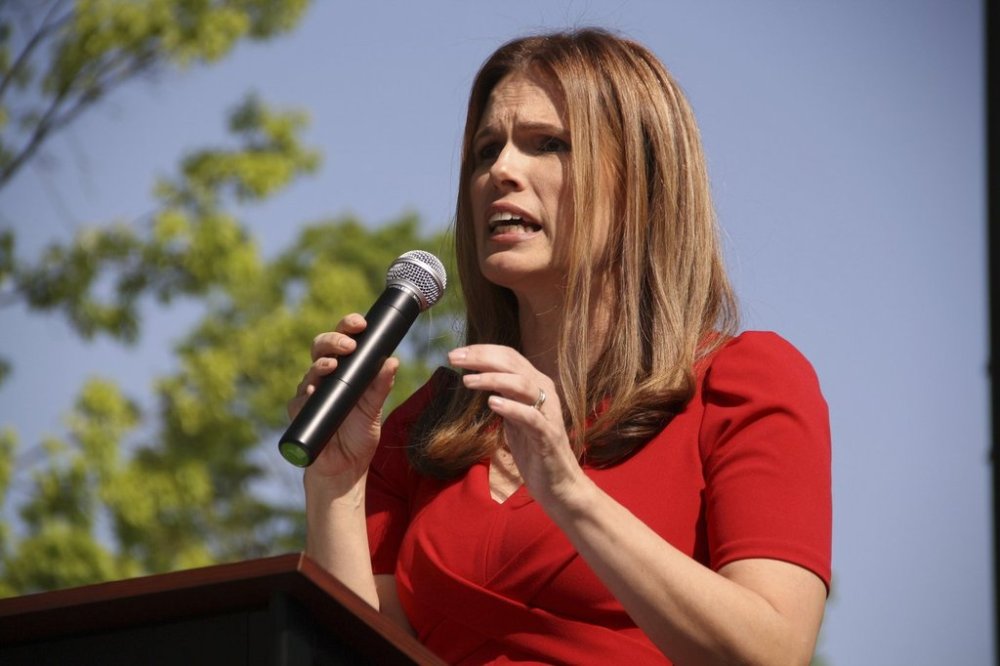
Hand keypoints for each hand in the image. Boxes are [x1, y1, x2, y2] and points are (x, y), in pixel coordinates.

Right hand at [288, 314, 398, 488]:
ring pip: (311, 369)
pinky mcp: (300, 412)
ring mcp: (311, 393)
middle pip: (321, 347)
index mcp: (346, 370)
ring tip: (332, 365)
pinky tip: (314, 390)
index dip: (348, 327)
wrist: (345, 469)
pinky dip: (307, 393)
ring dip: (321, 364)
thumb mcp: (374, 409)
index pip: (344, 341)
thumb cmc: (359, 436)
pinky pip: (300, 399)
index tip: (360, 323)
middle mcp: (326, 377)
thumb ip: (381, 385)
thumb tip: (393, 360)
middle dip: (333, 340)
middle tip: (348, 345)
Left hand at [447, 345, 584, 505]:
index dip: (482, 351)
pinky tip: (492, 403)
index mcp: (536, 385)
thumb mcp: (513, 417)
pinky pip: (531, 417)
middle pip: (512, 364)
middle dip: (481, 358)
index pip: (509, 357)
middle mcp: (544, 392)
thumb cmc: (533, 449)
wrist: (558, 483)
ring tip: (468, 381)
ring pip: (522, 384)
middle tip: (454, 358)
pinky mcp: (548, 436)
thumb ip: (502, 395)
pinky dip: (512, 407)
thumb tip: (476, 377)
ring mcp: (548, 413)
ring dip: (492, 379)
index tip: (456, 353)